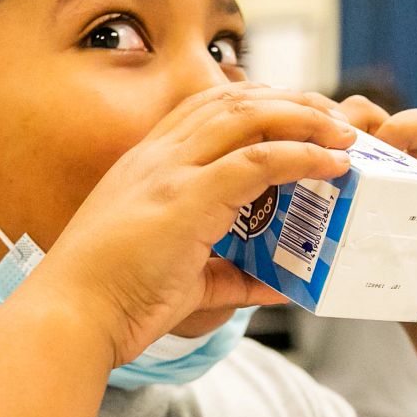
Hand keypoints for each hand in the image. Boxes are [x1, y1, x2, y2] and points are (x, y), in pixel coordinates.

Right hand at [27, 85, 355, 367]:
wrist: (72, 317)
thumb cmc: (114, 303)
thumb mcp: (183, 279)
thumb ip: (231, 276)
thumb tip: (280, 286)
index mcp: (146, 165)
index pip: (207, 108)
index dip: (258, 104)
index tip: (299, 118)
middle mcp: (157, 156)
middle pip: (234, 99)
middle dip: (291, 101)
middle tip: (334, 119)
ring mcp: (171, 172)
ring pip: (249, 115)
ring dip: (304, 118)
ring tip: (343, 134)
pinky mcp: (187, 198)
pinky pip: (258, 160)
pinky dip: (301, 155)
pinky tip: (332, 165)